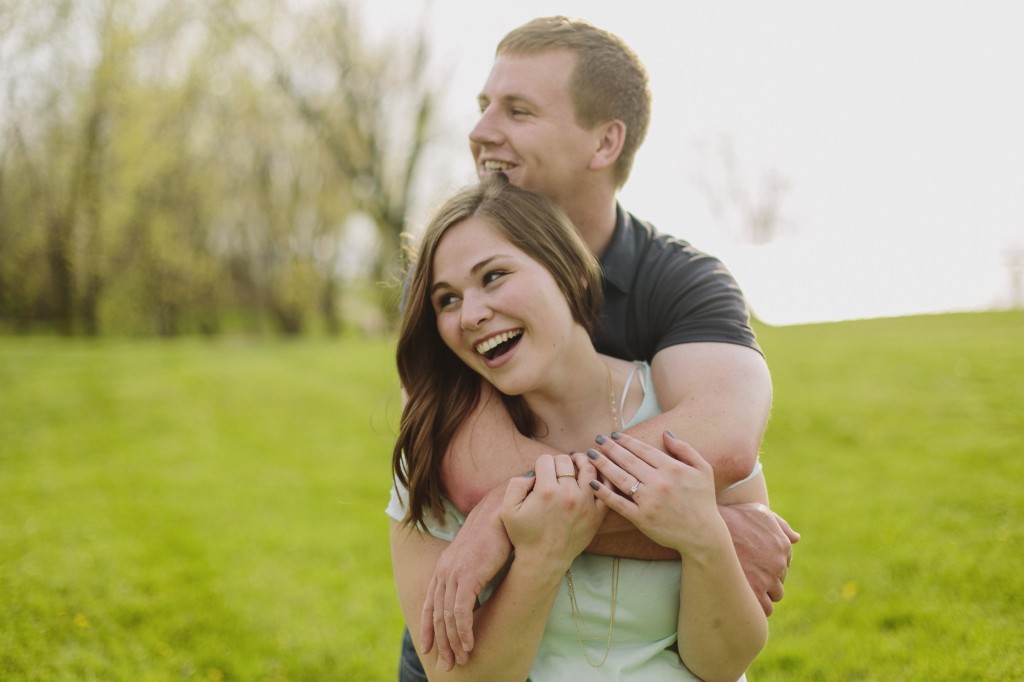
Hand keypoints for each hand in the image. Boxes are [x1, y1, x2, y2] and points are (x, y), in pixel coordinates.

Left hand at [419, 486, 511, 669]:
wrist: (500, 510)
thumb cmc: (495, 530)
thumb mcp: (478, 555)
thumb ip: (472, 571)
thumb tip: (476, 587)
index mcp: (445, 567)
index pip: (431, 602)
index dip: (429, 627)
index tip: (430, 647)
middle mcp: (444, 571)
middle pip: (437, 615)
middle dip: (441, 642)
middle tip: (448, 663)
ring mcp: (454, 573)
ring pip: (447, 617)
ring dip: (454, 642)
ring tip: (461, 658)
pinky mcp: (467, 576)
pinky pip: (461, 612)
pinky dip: (463, 631)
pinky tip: (469, 644)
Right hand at [502, 453, 604, 570]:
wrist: (544, 560)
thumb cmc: (524, 535)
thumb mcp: (507, 510)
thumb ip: (515, 484)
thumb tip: (533, 472)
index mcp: (545, 491)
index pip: (546, 459)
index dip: (541, 463)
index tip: (540, 472)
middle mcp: (567, 494)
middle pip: (566, 461)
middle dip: (558, 462)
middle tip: (556, 469)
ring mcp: (585, 504)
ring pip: (588, 468)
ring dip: (581, 462)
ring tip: (576, 463)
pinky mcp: (596, 514)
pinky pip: (606, 489)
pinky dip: (602, 478)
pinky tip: (594, 475)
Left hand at [586, 431, 726, 553]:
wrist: (703, 535)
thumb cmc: (703, 500)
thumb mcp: (703, 470)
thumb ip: (685, 449)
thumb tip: (666, 433)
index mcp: (672, 468)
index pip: (643, 450)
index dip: (626, 441)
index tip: (614, 434)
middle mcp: (659, 482)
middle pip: (628, 461)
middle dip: (610, 448)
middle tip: (597, 439)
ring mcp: (649, 501)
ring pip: (620, 478)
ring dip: (603, 465)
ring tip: (590, 455)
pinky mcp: (642, 518)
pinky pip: (619, 503)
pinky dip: (604, 493)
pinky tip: (593, 484)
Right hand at [720, 502, 799, 615]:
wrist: (707, 528)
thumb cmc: (731, 516)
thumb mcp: (758, 512)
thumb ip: (780, 525)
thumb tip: (796, 538)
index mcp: (783, 545)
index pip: (784, 565)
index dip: (768, 566)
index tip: (752, 564)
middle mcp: (779, 563)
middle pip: (779, 581)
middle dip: (765, 581)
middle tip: (745, 576)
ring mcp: (768, 578)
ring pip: (774, 596)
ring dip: (762, 595)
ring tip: (744, 589)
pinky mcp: (755, 592)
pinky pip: (765, 609)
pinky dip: (756, 607)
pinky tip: (743, 599)